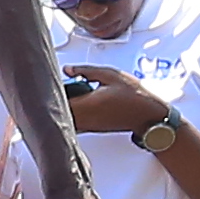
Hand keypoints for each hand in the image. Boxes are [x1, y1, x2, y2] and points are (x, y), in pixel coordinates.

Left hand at [54, 67, 171, 139]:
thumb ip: (86, 70)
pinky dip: (71, 113)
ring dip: (63, 106)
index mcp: (87, 104)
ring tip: (71, 92)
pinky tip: (79, 102)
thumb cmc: (135, 96)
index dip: (50, 91)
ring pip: (65, 119)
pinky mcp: (92, 129)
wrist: (149, 115)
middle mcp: (85, 119)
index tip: (50, 81)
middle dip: (55, 99)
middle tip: (61, 85)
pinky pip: (74, 123)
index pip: (58, 101)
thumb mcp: (110, 75)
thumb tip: (67, 69)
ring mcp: (88, 126)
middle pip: (57, 113)